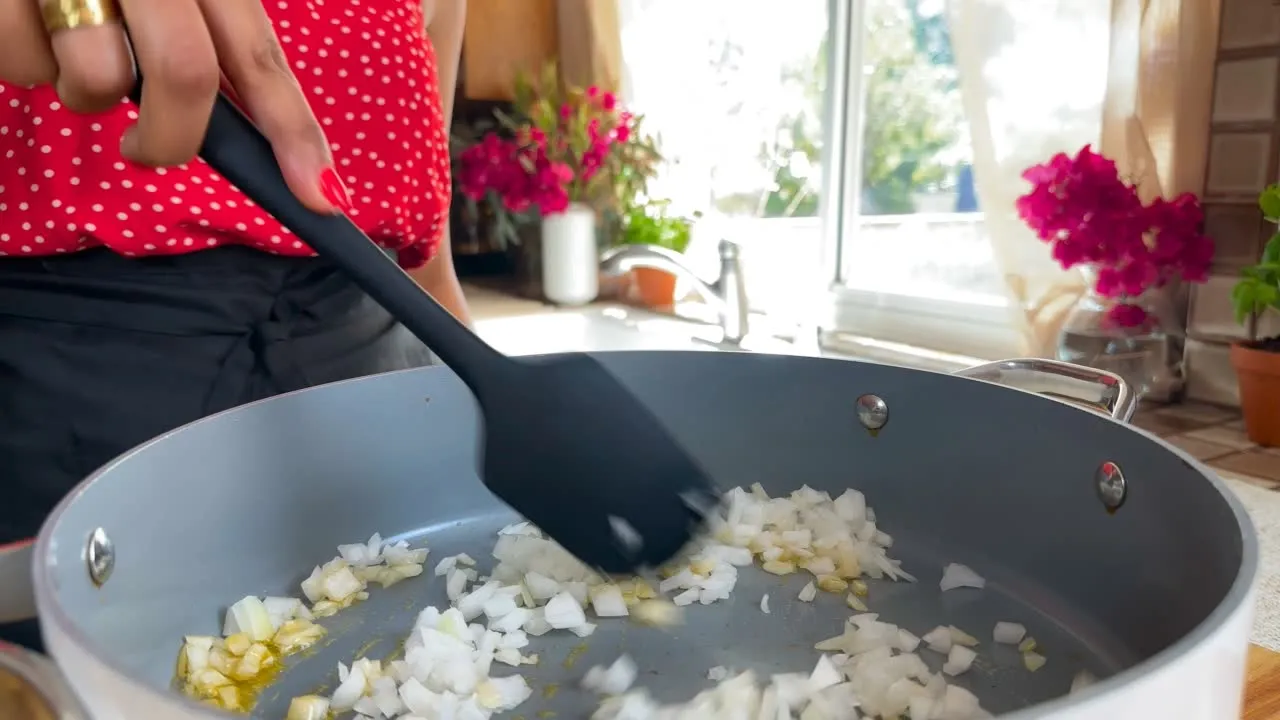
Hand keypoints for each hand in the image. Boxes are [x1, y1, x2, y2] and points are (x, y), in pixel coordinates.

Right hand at [0, 0, 347, 212]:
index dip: (295, 131)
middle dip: (170, 138)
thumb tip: (232, 132)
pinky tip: (25, 21)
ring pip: (96, 79)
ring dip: (83, 91)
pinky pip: (22, 62)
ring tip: (68, 43)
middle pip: (184, 75)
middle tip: (147, 148)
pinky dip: (23, 61)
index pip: (260, 56)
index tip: (323, 196)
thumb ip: (203, 36)